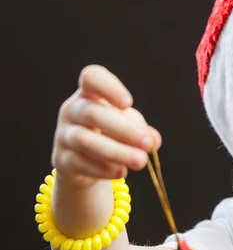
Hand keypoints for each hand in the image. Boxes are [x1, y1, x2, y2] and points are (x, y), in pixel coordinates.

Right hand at [52, 65, 161, 187]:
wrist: (86, 162)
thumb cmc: (112, 134)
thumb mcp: (130, 127)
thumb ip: (143, 131)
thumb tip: (153, 141)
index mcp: (90, 94)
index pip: (91, 78)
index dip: (108, 87)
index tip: (128, 103)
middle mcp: (73, 110)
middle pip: (92, 114)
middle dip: (123, 130)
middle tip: (146, 144)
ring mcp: (63, 134)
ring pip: (85, 140)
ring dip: (116, 152)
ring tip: (140, 161)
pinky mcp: (61, 158)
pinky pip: (79, 162)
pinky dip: (102, 169)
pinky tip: (121, 172)